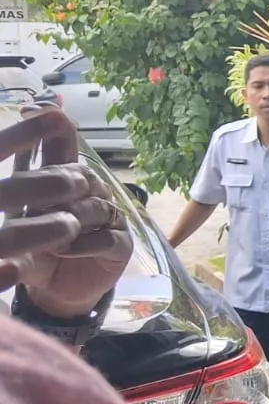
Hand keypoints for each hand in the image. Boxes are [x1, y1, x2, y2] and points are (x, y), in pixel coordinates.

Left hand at [0, 107, 131, 317]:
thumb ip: (16, 203)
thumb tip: (7, 174)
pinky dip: (85, 243)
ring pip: (95, 204)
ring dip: (71, 219)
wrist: (55, 293)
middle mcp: (89, 193)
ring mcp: (109, 217)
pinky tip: (64, 250)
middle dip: (59, 185)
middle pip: (81, 174)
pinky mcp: (122, 244)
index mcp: (60, 181)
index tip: (29, 109)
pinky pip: (109, 235)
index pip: (61, 144)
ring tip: (51, 234)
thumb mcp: (15, 229)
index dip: (52, 124)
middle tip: (39, 204)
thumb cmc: (34, 254)